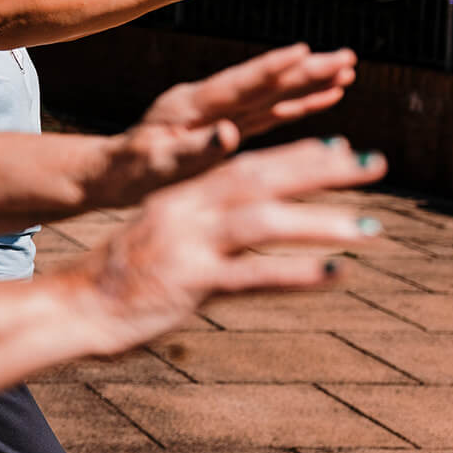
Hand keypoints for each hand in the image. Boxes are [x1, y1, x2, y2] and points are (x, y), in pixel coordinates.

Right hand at [62, 136, 385, 354]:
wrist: (76, 305)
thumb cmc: (121, 277)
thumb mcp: (165, 237)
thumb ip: (206, 227)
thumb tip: (249, 228)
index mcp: (181, 194)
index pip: (247, 162)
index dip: (298, 154)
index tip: (343, 147)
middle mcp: (186, 209)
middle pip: (261, 177)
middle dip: (323, 169)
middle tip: (376, 163)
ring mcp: (188, 245)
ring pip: (262, 220)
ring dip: (321, 221)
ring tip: (371, 228)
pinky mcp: (190, 283)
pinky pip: (253, 276)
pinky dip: (298, 272)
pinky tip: (337, 273)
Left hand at [91, 44, 355, 206]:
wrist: (112, 173)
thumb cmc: (131, 172)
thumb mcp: (157, 165)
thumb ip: (194, 150)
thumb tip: (230, 133)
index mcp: (189, 106)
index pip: (239, 84)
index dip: (272, 68)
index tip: (305, 50)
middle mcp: (208, 101)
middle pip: (264, 82)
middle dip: (306, 70)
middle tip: (348, 56)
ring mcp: (218, 111)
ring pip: (271, 94)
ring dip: (308, 82)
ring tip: (347, 70)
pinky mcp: (226, 126)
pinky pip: (268, 113)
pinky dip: (297, 104)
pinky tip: (324, 97)